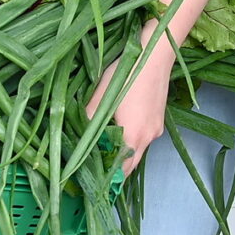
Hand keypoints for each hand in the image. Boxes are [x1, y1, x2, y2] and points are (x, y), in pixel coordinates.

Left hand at [94, 33, 177, 176]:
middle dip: (115, 170)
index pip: (120, 170)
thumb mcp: (101, 95)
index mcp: (132, 136)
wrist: (156, 54)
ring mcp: (156, 129)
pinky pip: (144, 138)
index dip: (107, 178)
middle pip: (131, 164)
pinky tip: (121, 128)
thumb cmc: (128, 74)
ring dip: (124, 154)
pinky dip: (132, 140)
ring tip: (105, 148)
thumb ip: (88, 117)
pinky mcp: (159, 119)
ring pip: (138, 151)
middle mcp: (147, 138)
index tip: (93, 180)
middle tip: (97, 168)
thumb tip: (75, 134)